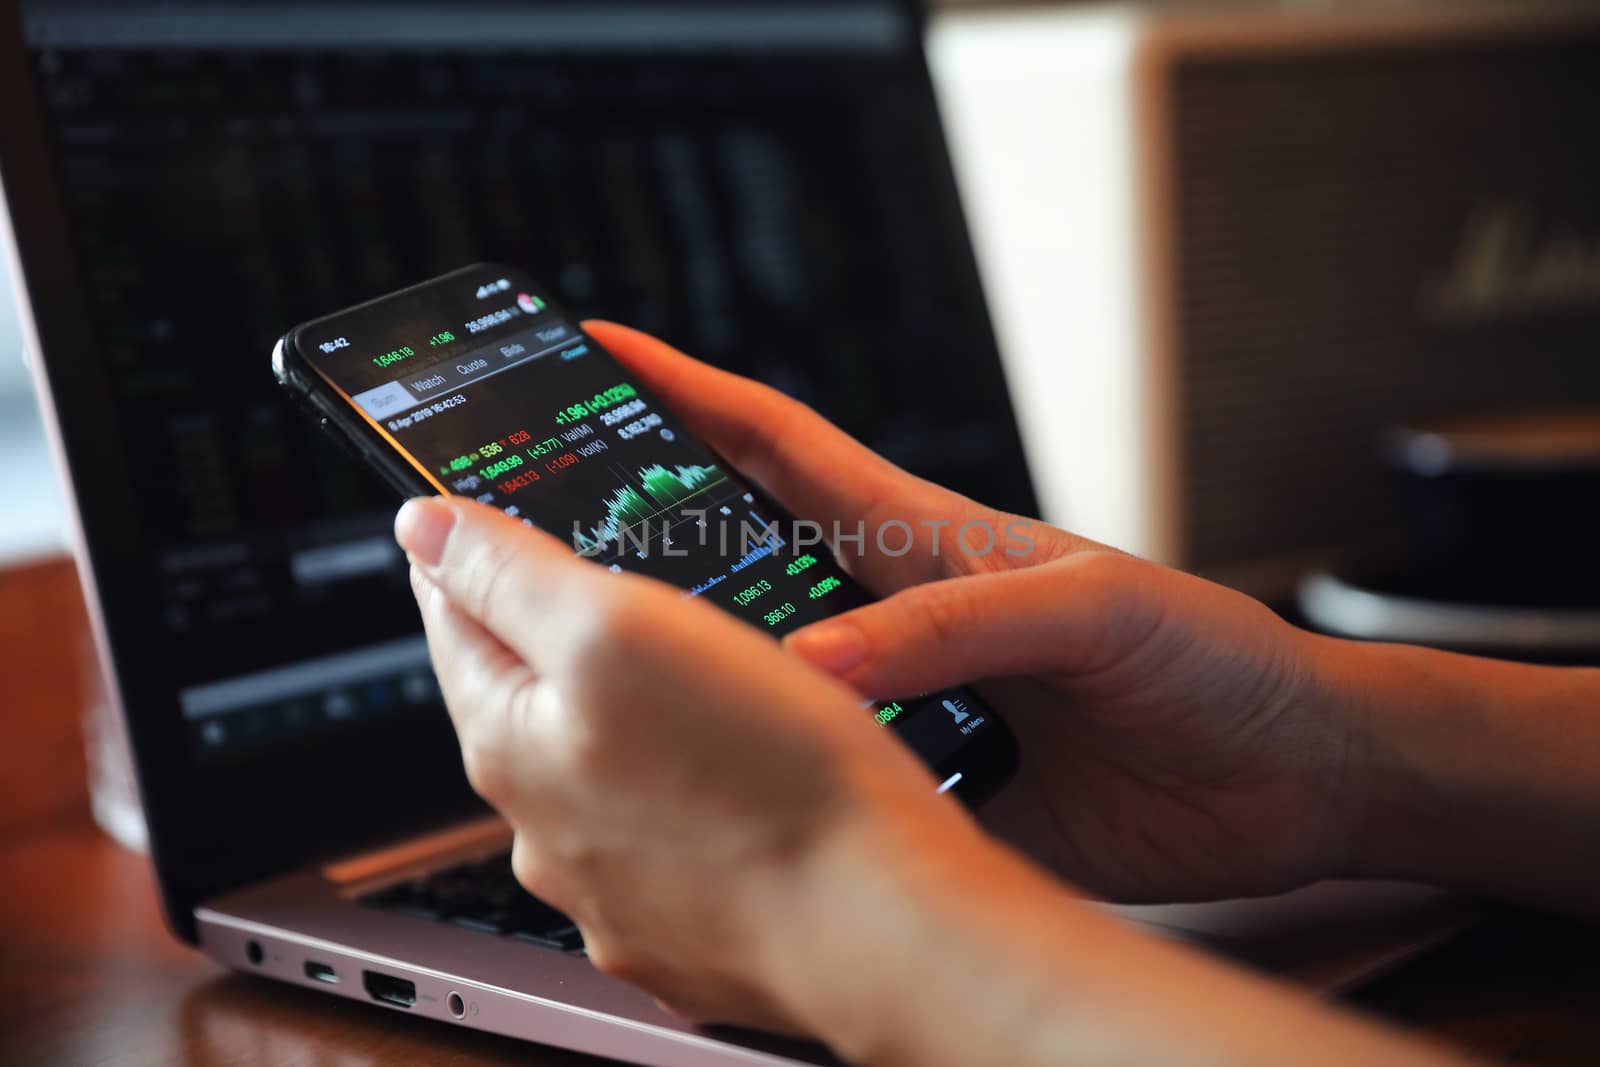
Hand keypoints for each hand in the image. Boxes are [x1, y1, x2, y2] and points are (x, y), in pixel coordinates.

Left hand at [395, 495, 979, 1028]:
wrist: (877, 923)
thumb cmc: (763, 775)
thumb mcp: (617, 626)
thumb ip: (508, 574)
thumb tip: (421, 528)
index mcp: (512, 746)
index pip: (455, 621)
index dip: (475, 556)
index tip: (492, 524)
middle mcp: (546, 831)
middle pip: (531, 701)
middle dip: (566, 645)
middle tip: (626, 594)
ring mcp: (615, 892)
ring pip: (604, 775)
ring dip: (634, 729)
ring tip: (706, 691)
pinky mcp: (684, 930)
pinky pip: (667, 843)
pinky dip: (688, 805)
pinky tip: (739, 785)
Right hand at [586, 321, 1360, 903]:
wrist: (1290, 777)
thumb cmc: (1208, 657)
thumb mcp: (1085, 611)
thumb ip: (952, 628)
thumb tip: (816, 666)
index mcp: (924, 544)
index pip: (780, 449)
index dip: (688, 394)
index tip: (599, 353)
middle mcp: (892, 623)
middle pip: (740, 572)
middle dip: (640, 550)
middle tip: (545, 551)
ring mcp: (902, 711)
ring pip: (765, 693)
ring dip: (698, 694)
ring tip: (609, 706)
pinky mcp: (926, 797)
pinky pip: (824, 791)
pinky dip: (772, 797)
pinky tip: (722, 814)